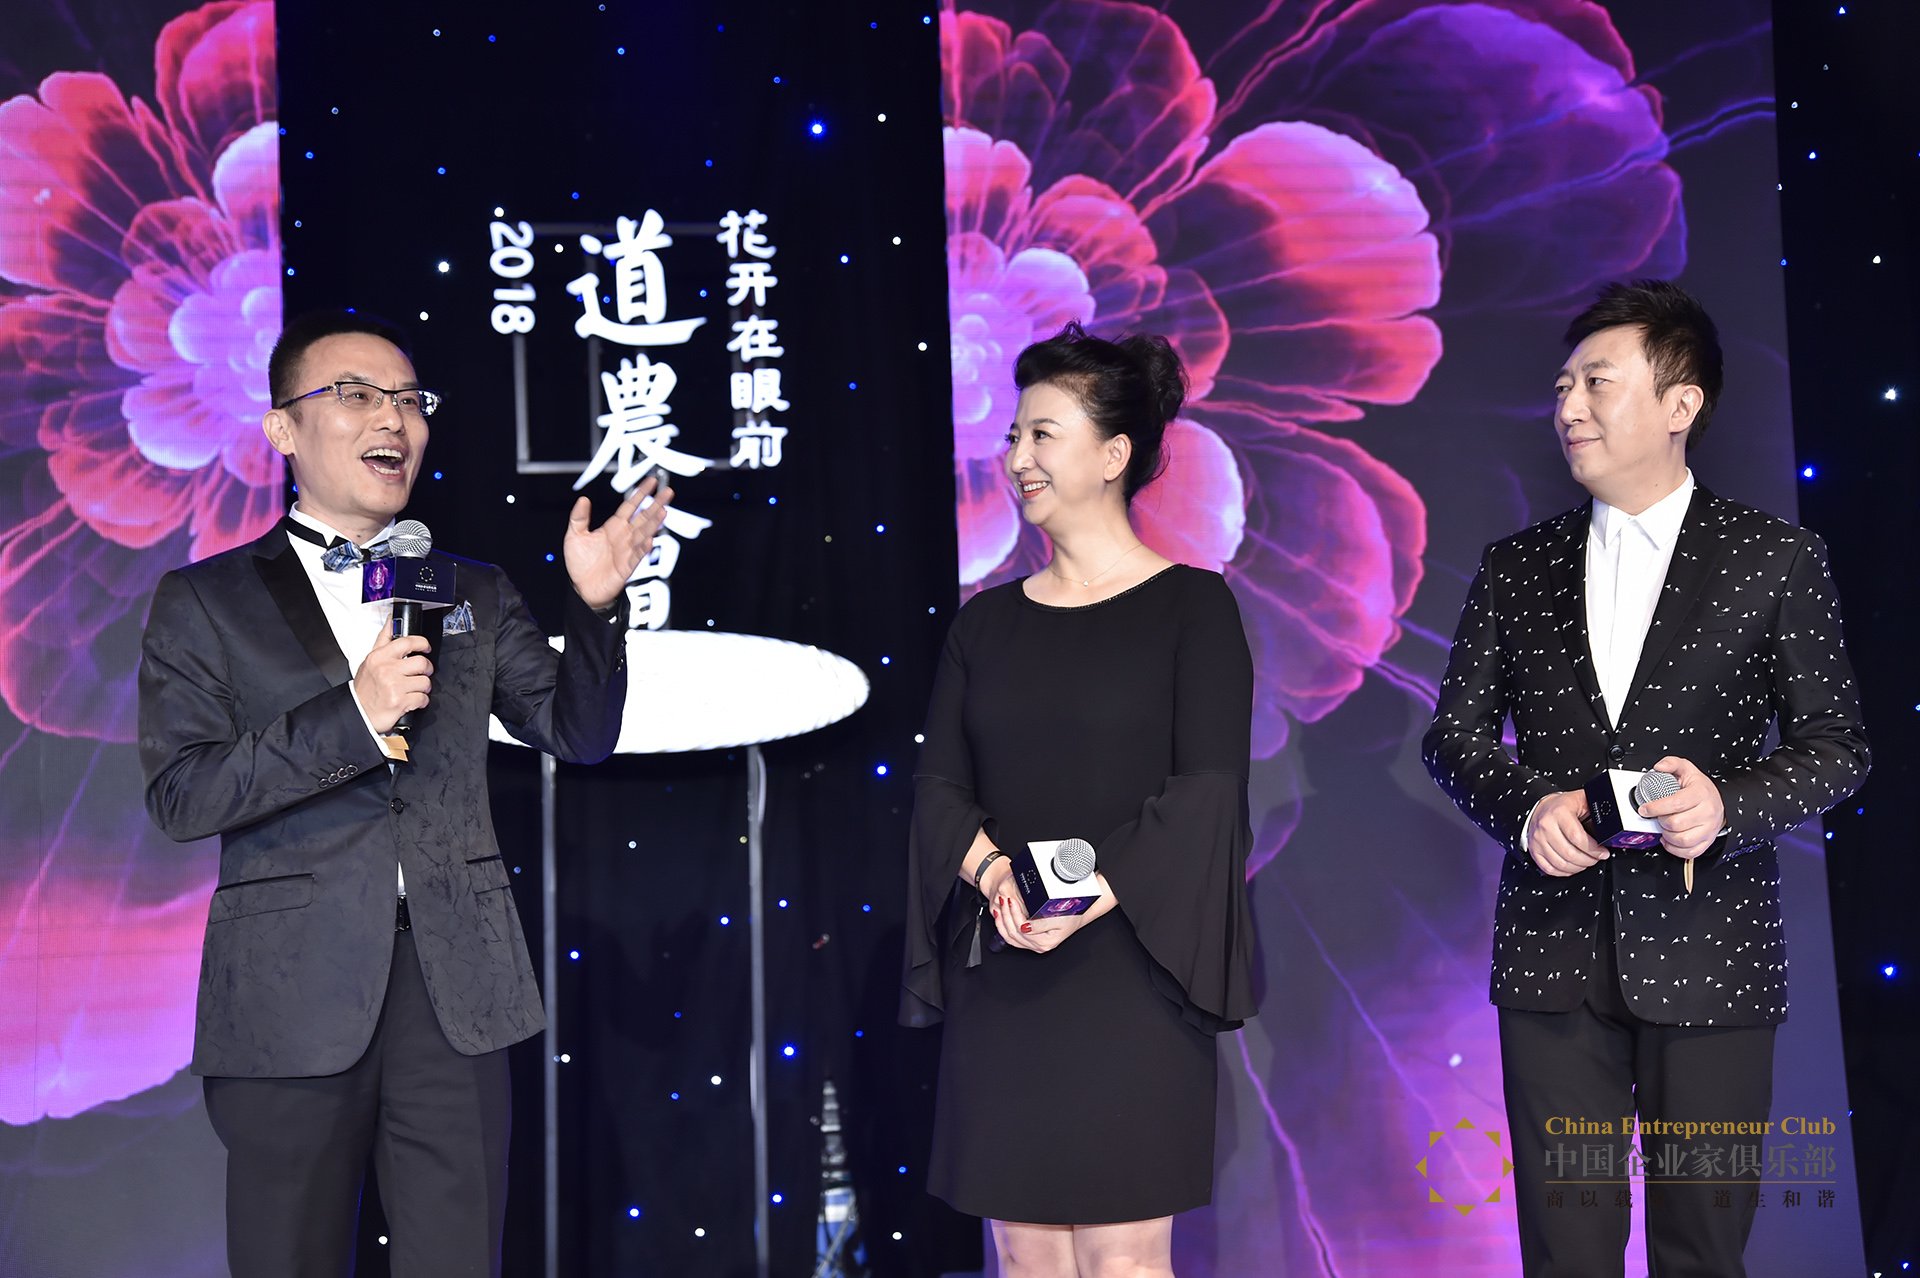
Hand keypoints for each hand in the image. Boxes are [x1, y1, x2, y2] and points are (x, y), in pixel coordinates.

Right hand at [354, 630, 433, 731]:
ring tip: (414, 689)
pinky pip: (423, 698)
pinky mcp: (400, 701)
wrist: (358, 712)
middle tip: (422, 673)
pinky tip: (412, 701)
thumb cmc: (365, 688)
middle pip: (422, 662)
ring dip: (423, 688)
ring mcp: (394, 686)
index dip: (422, 643)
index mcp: (380, 657)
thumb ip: (383, 640)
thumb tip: (391, 621)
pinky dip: (421, 701)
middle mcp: (387, 669)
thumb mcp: (370, 661)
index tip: (426, 647)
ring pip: (425, 682)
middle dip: (426, 670)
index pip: (407, 642)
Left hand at [564, 473, 673, 610]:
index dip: (640, 494)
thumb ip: (579, 517)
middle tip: (668, 492)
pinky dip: (643, 548)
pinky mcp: (627, 566)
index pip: (630, 506)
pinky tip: (650, 539)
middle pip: (643, 517)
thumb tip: (583, 499)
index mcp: (613, 527)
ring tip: (663, 511)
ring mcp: (627, 551)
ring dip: (654, 523)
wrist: (582, 588)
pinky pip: (637, 555)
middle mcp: (624, 537)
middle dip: (655, 504)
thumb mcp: (574, 535)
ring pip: (644, 533)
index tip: (651, 482)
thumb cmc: (580, 564)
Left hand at [988, 870, 1115, 953]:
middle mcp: (1039, 946)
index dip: (1013, 914)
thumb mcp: (1058, 917)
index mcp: (1045, 942)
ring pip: (1011, 938)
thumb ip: (1040, 924)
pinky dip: (1004, 927)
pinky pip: (1013, 938)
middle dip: (1006, 916)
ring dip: (1002, 922)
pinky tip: (1001, 917)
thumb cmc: (1071, 913)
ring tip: (1000, 907)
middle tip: (1004, 901)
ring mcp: (1035, 945)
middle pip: (1013, 934)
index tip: (1011, 900)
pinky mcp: (1033, 941)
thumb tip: (1024, 927)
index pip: (1021, 930)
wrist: (1080, 913)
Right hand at [1526, 790, 1609, 875]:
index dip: (1593, 850)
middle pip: (1570, 854)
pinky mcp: (1534, 850)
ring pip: (1561, 864)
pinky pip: (1549, 869)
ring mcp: (1538, 840)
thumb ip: (1596, 809)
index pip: (1577, 838)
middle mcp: (1546, 827)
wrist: (1541, 807)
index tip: (1603, 853)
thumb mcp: (1581, 800)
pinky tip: (1572, 867)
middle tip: (1596, 858)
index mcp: (1559, 813)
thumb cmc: (1563, 806)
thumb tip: (1611, 824)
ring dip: (1578, 868)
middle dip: (1588, 860)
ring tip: (1585, 862)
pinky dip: (1563, 872)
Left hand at [1638, 756, 1723, 860]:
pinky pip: (1689, 852)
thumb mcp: (1687, 769)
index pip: (1676, 803)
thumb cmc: (1700, 788)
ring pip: (1682, 840)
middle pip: (1676, 824)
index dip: (1656, 808)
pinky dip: (1675, 848)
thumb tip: (1659, 767)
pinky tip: (1670, 839)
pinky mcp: (1707, 841)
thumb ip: (1671, 763)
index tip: (1645, 809)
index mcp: (1701, 794)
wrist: (1719, 802)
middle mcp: (1707, 812)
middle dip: (1661, 821)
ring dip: (1667, 835)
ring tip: (1664, 826)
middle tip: (1658, 816)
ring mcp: (1709, 829)